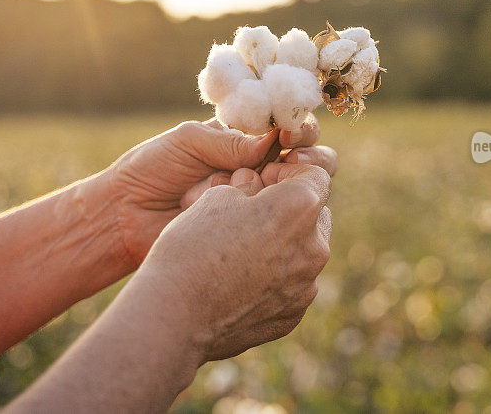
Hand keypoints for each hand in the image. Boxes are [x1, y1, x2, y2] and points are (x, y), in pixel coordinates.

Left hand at [102, 115, 336, 266]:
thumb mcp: (187, 142)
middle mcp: (258, 170)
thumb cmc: (150, 170)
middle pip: (307, 161)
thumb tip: (271, 143)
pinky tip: (243, 212)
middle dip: (309, 157)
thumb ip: (227, 140)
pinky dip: (262, 216)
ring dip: (281, 187)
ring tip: (253, 188)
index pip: (288, 127)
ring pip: (297, 195)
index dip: (298, 127)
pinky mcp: (251, 234)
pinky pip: (274, 225)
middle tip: (296, 159)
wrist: (123, 218)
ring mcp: (257, 203)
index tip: (292, 132)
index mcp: (244, 139)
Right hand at [136, 162, 331, 361]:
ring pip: (304, 252)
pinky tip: (240, 283)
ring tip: (242, 251)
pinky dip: (275, 279)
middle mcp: (314, 247)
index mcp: (299, 208)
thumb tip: (255, 184)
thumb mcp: (215, 198)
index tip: (261, 180)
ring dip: (284, 245)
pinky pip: (293, 286)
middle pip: (315, 215)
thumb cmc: (192, 247)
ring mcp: (307, 286)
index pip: (315, 174)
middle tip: (251, 215)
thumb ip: (247, 186)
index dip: (287, 172)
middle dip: (290, 210)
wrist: (175, 317)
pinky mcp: (294, 315)